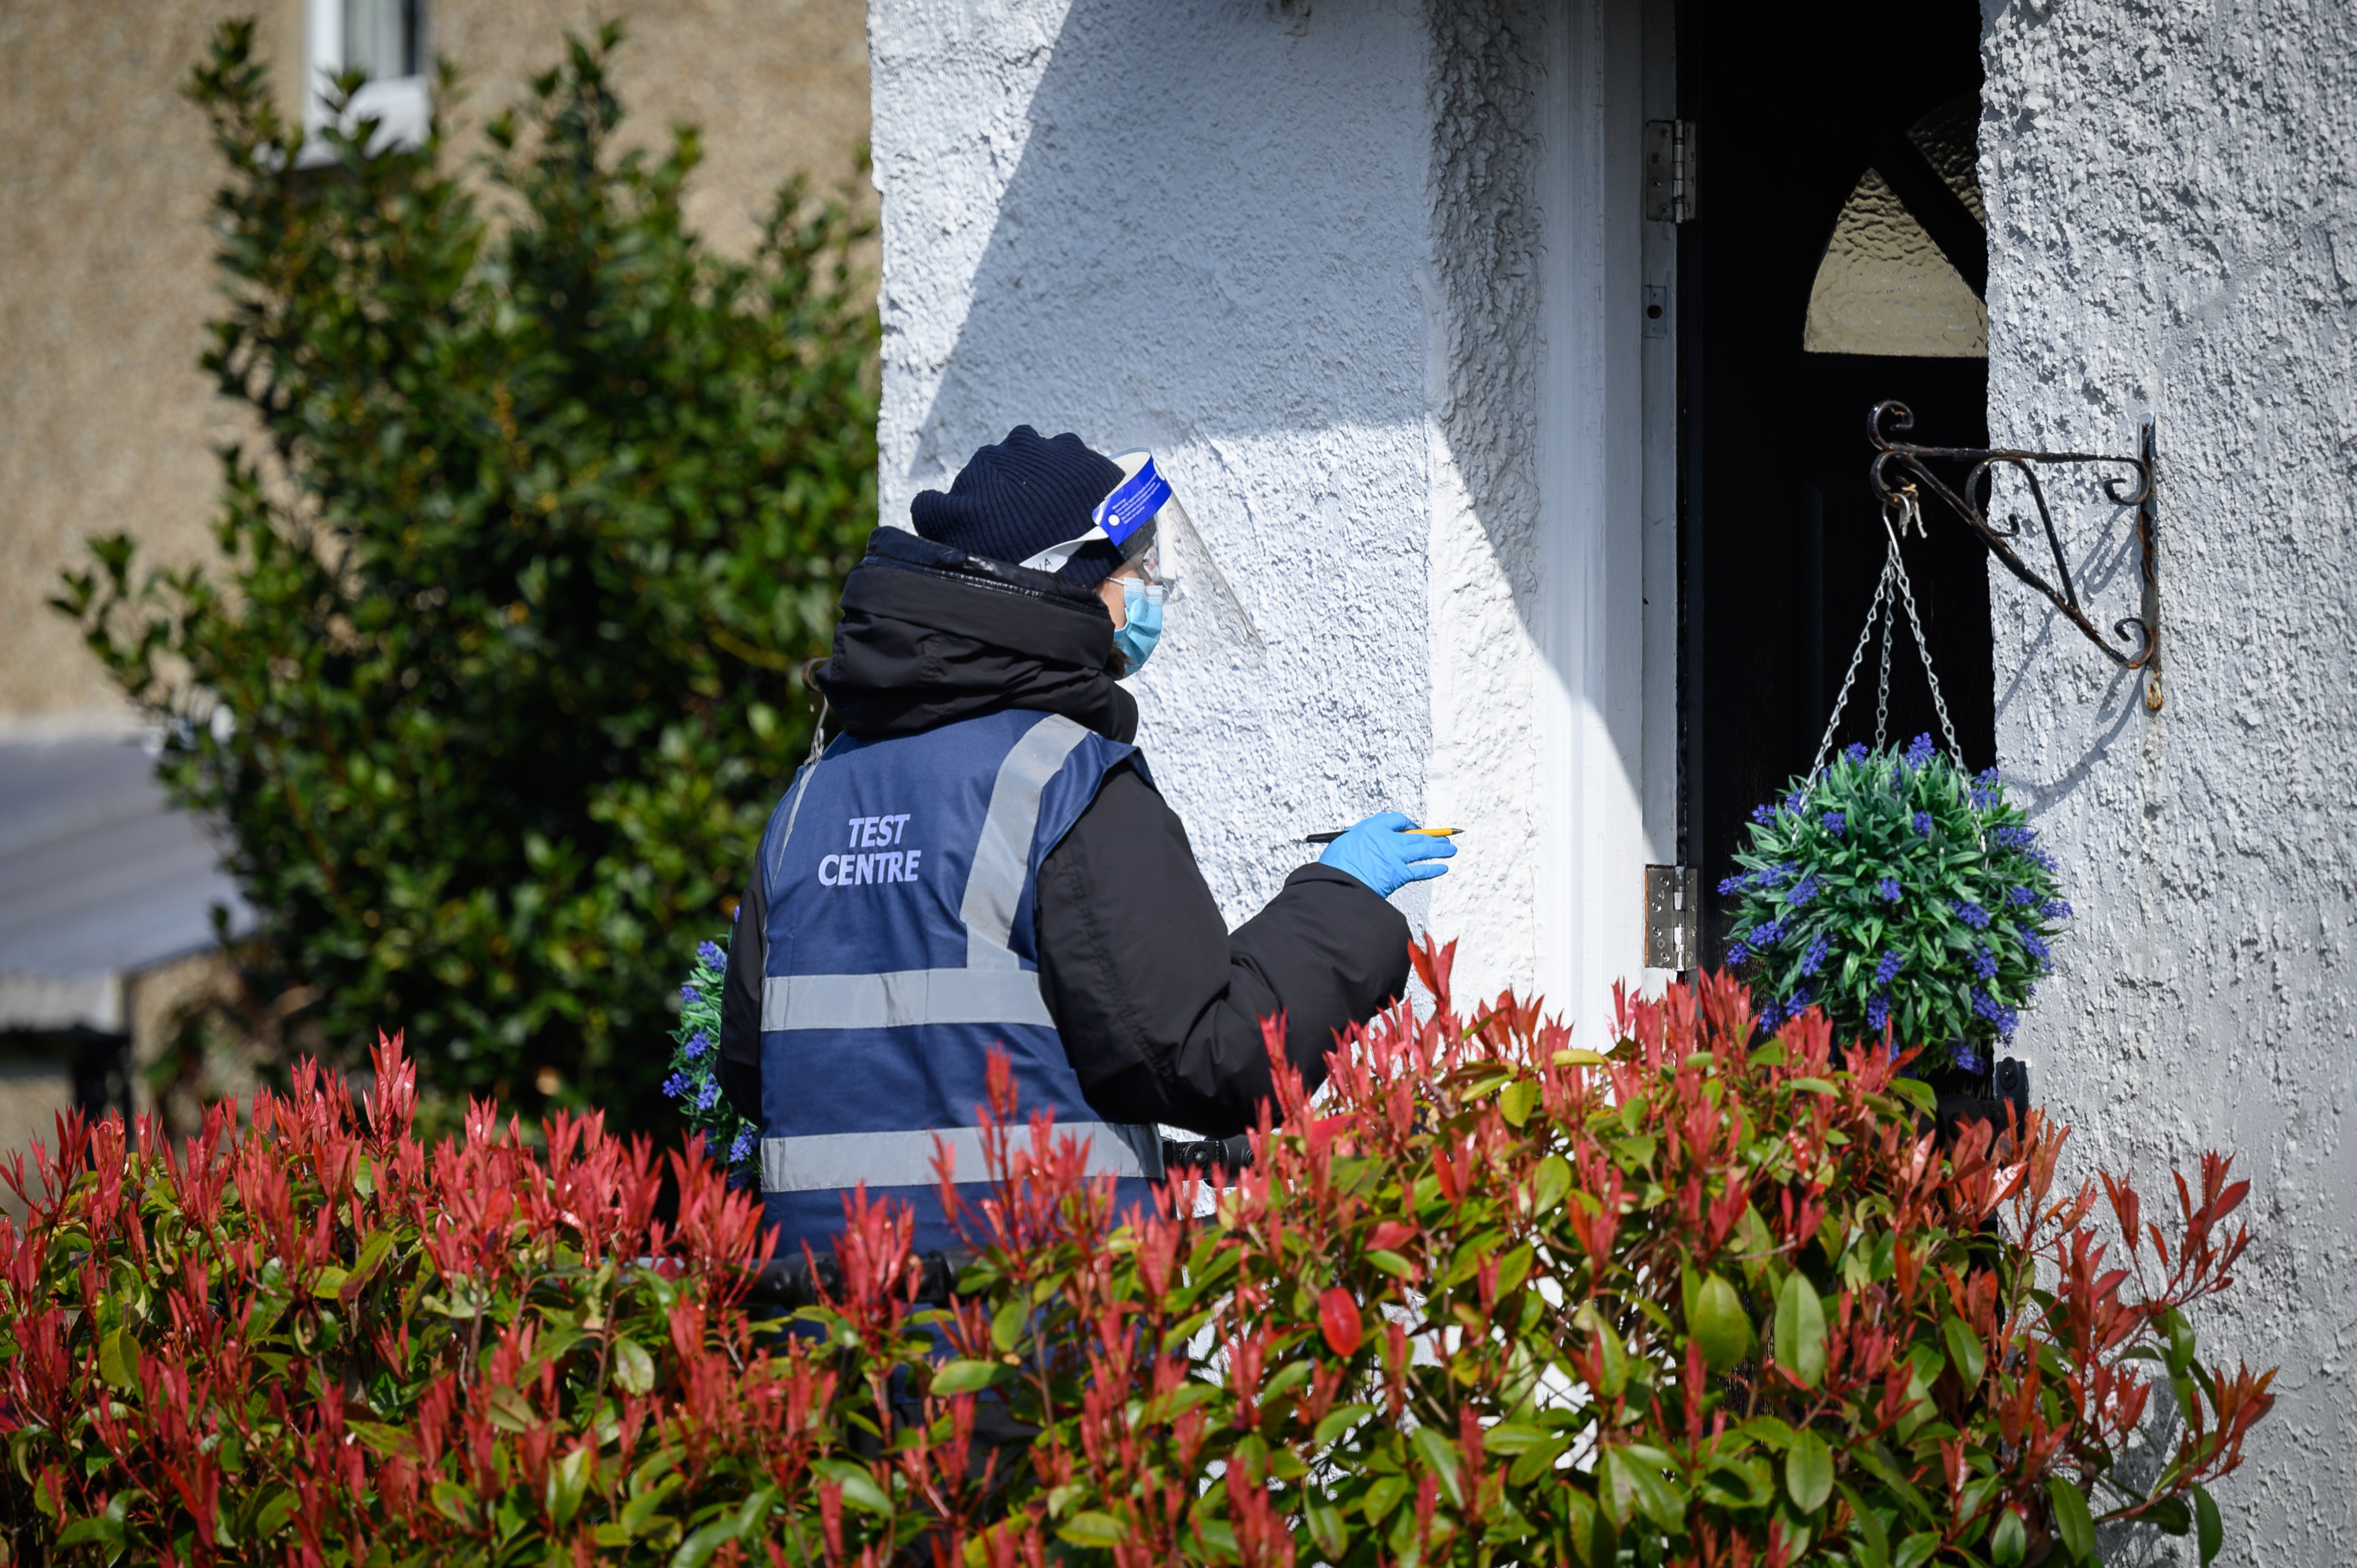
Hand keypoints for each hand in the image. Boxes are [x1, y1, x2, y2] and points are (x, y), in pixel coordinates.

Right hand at [1317, 812, 1454, 898]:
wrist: (1338, 880)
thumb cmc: (1336, 864)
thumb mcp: (1342, 842)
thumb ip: (1358, 839)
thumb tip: (1366, 843)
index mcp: (1373, 827)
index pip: (1396, 819)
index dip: (1407, 823)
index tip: (1412, 828)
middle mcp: (1388, 838)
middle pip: (1416, 834)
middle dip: (1432, 836)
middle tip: (1444, 836)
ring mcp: (1396, 856)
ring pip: (1423, 849)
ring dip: (1440, 849)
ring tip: (1451, 849)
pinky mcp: (1399, 874)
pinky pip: (1421, 870)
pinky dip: (1434, 869)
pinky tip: (1443, 868)